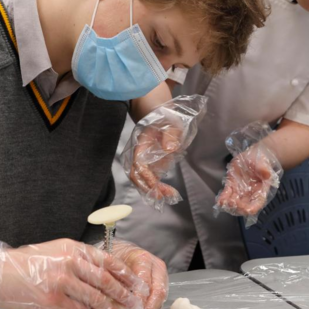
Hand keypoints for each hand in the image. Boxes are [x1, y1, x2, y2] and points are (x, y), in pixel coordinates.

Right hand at [0, 239, 147, 308]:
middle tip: (135, 303)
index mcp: (73, 248)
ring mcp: (62, 281)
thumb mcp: (56, 250)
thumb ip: (78, 260)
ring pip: (95, 297)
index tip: (137, 284)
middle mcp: (70, 262)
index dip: (125, 274)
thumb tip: (102, 274)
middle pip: (106, 280)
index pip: (107, 260)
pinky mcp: (53, 300)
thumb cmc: (27, 262)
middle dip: (124, 294)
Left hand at [111, 241, 167, 308]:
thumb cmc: (117, 256)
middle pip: (158, 291)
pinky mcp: (162, 281)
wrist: (124, 249)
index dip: (140, 300)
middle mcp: (155, 265)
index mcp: (143, 259)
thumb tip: (116, 303)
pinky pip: (159, 297)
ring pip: (161, 296)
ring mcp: (160, 273)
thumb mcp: (113, 265)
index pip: (144, 282)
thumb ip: (116, 280)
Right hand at [122, 95, 207, 210]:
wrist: (158, 110)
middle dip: (148, 188)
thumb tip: (170, 148)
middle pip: (136, 174)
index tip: (156, 186)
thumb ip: (170, 135)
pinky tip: (167, 190)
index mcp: (141, 143)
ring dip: (153, 189)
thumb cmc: (164, 116)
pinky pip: (150, 176)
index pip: (137, 164)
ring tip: (169, 195)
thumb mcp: (171, 122)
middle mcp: (139, 152)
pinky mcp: (150, 161)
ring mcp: (143, 158)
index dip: (145, 177)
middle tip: (163, 197)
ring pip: (142, 178)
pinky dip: (157, 185)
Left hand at [216, 147, 275, 216]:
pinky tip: (219, 201)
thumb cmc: (260, 161)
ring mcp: (240, 191)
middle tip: (231, 203)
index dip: (251, 208)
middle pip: (244, 206)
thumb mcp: (263, 164)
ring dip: (229, 204)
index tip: (245, 209)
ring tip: (224, 203)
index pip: (257, 204)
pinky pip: (226, 194)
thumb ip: (264, 169)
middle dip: (237, 208)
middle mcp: (250, 194)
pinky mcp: (231, 185)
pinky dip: (223, 198)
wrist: (253, 156)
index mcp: (260, 191)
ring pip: (234, 202)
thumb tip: (267, 174)